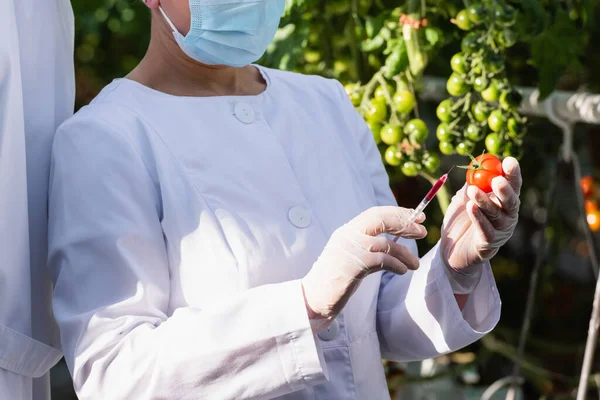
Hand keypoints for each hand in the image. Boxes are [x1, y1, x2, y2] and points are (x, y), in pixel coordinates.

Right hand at [302, 206, 426, 332]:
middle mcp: (347, 235)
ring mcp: (349, 249)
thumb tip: (397, 240)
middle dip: (405, 223)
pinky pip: (382, 261)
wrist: (314, 296)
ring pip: (386, 244)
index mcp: (347, 230)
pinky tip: (403, 271)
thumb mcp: (352, 255)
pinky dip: (397, 265)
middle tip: (422, 231)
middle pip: (381, 220)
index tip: (417, 217)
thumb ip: (369, 245)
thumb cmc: (336, 278)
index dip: (398, 213)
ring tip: (414, 264)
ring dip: (405, 253)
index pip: (375, 213)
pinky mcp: (353, 266)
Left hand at [440, 157, 521, 290]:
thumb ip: (471, 184)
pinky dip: (478, 218)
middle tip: (496, 179)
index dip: (513, 174)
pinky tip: (471, 207)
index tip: (509, 161)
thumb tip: (475, 167)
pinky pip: (485, 229)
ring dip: (485, 202)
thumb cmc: (462, 220)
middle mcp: (507, 217)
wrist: (452, 249)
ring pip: (496, 215)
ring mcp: (500, 232)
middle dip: (505, 190)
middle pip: (511, 202)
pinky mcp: (488, 244)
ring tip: (473, 191)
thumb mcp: (464, 198)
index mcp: (504, 202)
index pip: (513, 186)